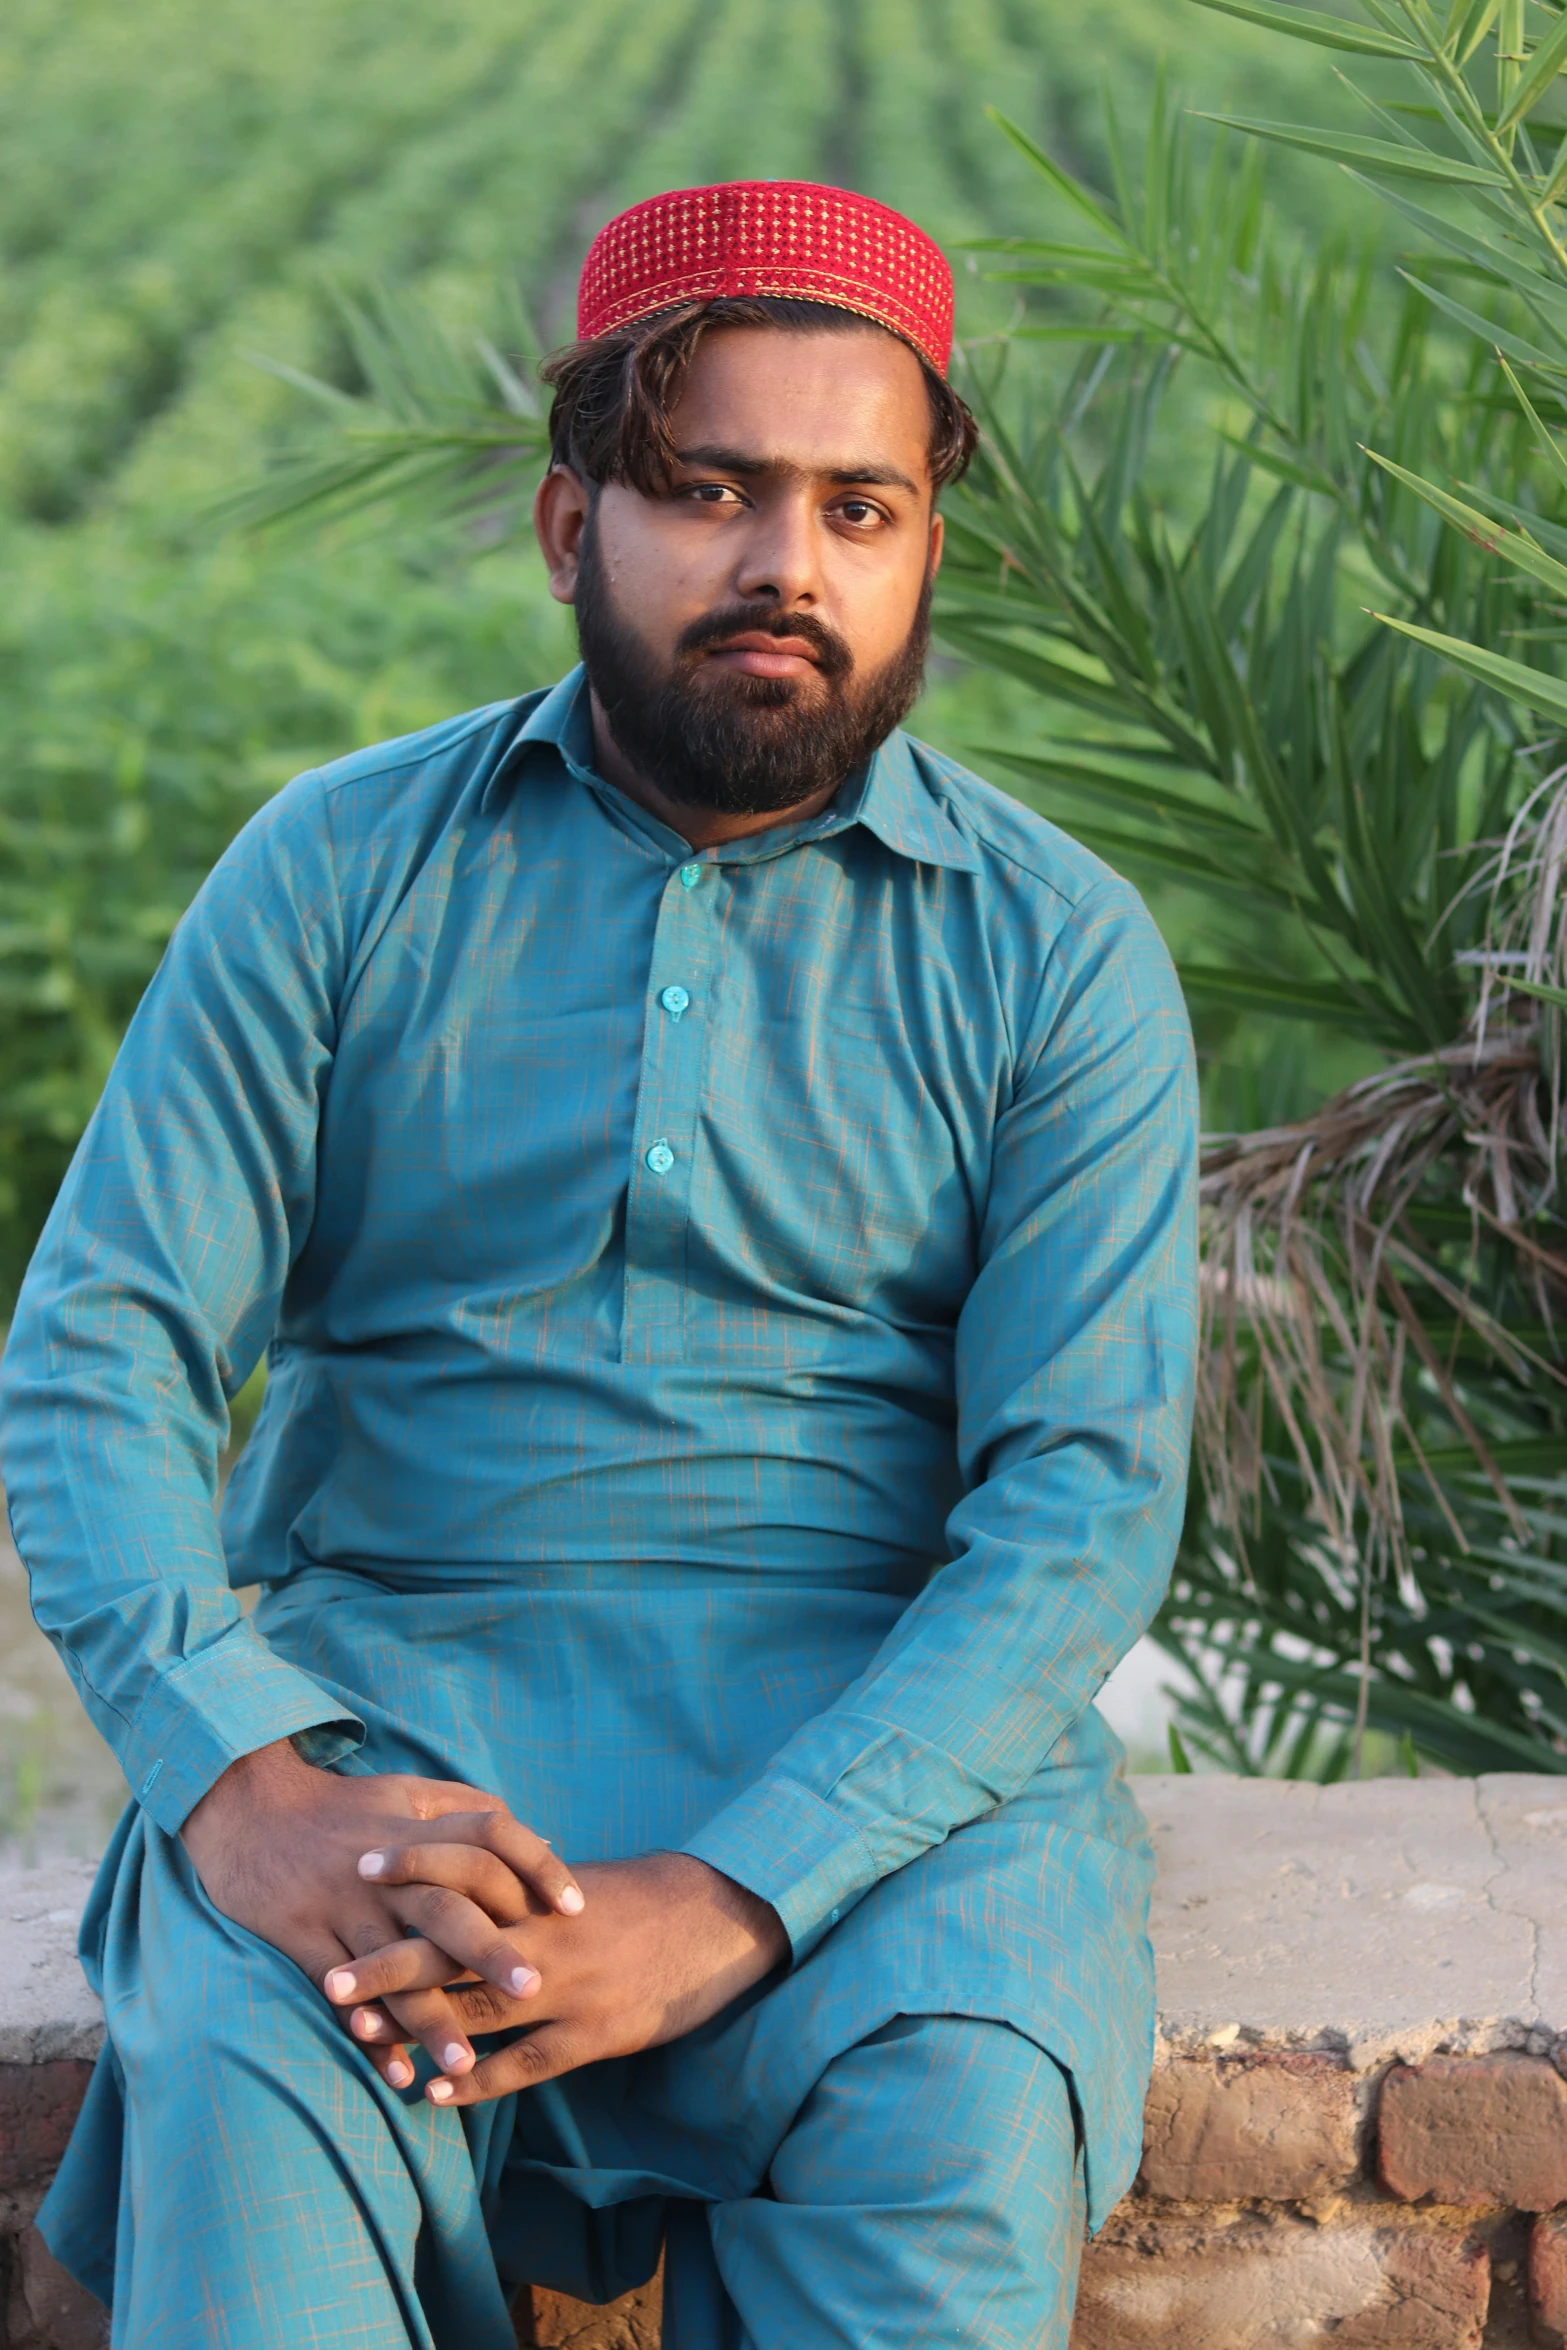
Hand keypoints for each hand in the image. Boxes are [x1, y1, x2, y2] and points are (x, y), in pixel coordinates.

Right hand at [180, 1738, 583, 2084]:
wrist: (248, 1807)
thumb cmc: (340, 1805)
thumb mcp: (406, 1791)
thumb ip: (468, 1811)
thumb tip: (538, 1836)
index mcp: (417, 1829)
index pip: (490, 1836)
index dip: (534, 1866)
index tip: (575, 1906)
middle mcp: (385, 1871)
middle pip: (445, 1908)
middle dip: (489, 1952)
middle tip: (535, 1990)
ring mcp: (341, 1904)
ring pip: (393, 1967)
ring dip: (429, 2017)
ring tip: (465, 2063)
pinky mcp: (301, 1935)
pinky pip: (338, 1994)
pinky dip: (368, 2034)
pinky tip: (396, 2073)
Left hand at [325, 1848, 787, 2104]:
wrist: (718, 1923)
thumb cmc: (640, 1899)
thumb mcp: (577, 1881)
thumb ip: (522, 1881)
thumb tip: (465, 1871)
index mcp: (543, 1888)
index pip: (464, 1866)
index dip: (411, 1867)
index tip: (356, 1868)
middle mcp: (547, 1934)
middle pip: (454, 1944)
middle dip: (390, 1963)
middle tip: (332, 1979)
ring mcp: (569, 1987)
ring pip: (480, 2008)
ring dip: (418, 2025)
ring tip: (361, 2039)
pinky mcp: (594, 2035)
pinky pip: (525, 2063)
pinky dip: (478, 2079)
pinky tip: (435, 2091)